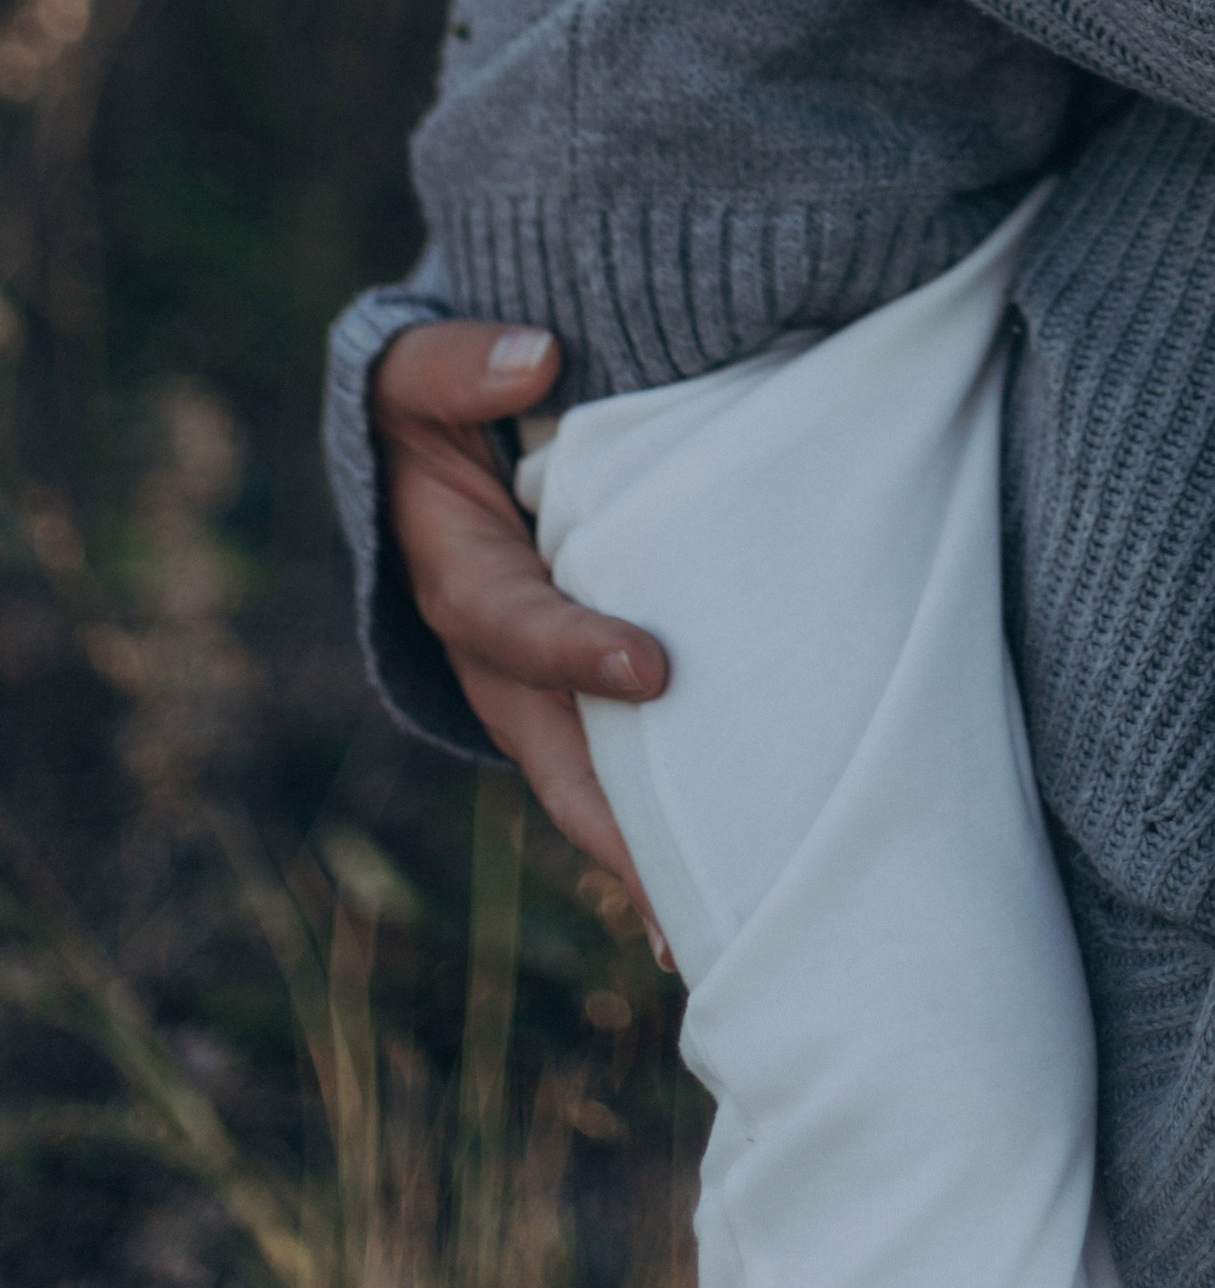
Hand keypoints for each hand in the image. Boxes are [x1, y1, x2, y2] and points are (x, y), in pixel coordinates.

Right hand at [371, 321, 672, 951]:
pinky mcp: (586, 690)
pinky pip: (621, 760)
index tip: (652, 668)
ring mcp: (540, 685)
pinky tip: (724, 879)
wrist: (444, 435)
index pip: (517, 627)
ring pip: (590, 781)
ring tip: (707, 926)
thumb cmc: (438, 400)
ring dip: (642, 854)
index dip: (575, 652)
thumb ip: (461, 364)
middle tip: (680, 895)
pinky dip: (659, 822)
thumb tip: (536, 361)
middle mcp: (498, 655)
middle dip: (613, 827)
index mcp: (461, 578)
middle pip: (554, 754)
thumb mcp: (417, 368)